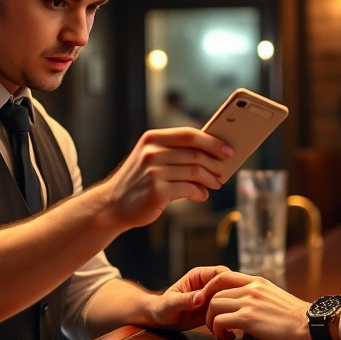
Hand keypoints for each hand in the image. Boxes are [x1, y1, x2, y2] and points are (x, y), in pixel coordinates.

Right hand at [102, 128, 231, 229]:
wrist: (112, 204)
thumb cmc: (139, 180)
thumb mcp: (151, 157)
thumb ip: (176, 152)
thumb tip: (212, 153)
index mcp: (152, 138)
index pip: (189, 134)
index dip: (212, 141)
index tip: (228, 150)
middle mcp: (152, 152)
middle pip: (196, 154)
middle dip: (215, 164)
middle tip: (223, 172)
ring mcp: (153, 172)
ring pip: (195, 172)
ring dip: (211, 179)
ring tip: (215, 184)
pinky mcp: (157, 191)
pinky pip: (189, 189)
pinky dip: (200, 192)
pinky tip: (202, 195)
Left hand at [148, 265, 229, 331]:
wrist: (160, 320)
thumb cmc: (162, 308)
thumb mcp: (172, 304)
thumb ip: (185, 300)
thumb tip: (201, 297)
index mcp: (199, 276)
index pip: (220, 273)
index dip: (228, 282)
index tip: (231, 295)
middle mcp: (208, 285)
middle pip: (230, 284)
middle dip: (236, 294)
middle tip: (238, 308)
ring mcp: (212, 297)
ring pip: (231, 297)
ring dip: (235, 306)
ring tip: (237, 317)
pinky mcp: (214, 309)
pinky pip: (226, 310)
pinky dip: (231, 316)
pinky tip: (233, 325)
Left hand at [204, 271, 311, 339]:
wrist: (308, 323)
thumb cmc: (292, 314)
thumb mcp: (272, 294)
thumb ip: (256, 293)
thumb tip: (242, 300)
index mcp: (256, 281)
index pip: (221, 276)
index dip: (209, 289)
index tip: (209, 303)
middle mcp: (250, 288)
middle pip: (214, 292)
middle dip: (209, 310)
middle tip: (216, 323)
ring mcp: (249, 302)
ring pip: (213, 306)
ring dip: (212, 322)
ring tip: (223, 331)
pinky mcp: (248, 318)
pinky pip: (220, 321)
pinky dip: (219, 331)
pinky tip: (230, 337)